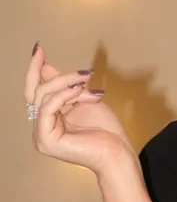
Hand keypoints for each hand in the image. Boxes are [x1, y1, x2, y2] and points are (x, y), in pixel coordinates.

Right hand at [24, 43, 136, 174]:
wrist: (117, 152)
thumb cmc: (106, 131)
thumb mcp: (82, 99)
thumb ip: (64, 86)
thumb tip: (45, 66)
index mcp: (48, 120)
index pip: (35, 92)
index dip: (34, 70)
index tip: (39, 49)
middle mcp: (41, 128)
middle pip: (36, 92)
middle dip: (50, 73)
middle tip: (59, 61)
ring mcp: (41, 136)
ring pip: (43, 96)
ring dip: (67, 83)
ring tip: (86, 79)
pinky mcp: (45, 140)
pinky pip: (48, 108)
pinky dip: (64, 95)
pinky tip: (81, 91)